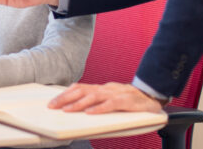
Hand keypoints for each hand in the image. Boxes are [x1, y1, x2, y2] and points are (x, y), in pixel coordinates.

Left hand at [48, 82, 163, 113]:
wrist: (150, 96)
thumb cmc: (128, 99)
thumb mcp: (108, 97)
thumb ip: (95, 99)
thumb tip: (77, 105)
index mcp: (100, 88)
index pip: (78, 88)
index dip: (64, 94)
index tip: (52, 102)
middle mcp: (105, 89)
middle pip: (81, 91)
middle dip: (65, 98)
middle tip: (52, 106)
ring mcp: (115, 94)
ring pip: (93, 96)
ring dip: (78, 104)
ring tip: (67, 110)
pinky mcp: (126, 101)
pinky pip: (111, 104)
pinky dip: (99, 108)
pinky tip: (90, 113)